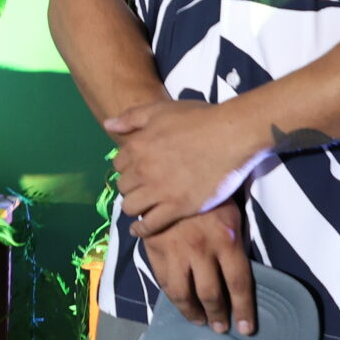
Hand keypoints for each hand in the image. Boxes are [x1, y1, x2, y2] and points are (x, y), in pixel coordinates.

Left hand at [107, 98, 256, 237]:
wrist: (231, 135)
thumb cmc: (199, 119)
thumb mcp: (161, 109)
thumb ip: (132, 117)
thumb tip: (108, 125)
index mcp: (137, 146)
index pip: (118, 164)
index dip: (127, 168)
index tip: (137, 171)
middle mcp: (143, 170)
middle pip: (123, 186)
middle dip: (131, 187)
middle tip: (143, 189)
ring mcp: (159, 190)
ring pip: (130, 207)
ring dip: (134, 207)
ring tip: (142, 207)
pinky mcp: (177, 207)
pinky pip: (149, 225)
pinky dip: (141, 230)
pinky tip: (140, 229)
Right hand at [142, 206, 258, 334]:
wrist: (171, 174)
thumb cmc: (210, 194)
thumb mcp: (231, 214)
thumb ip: (235, 243)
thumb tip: (240, 275)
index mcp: (226, 240)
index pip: (238, 284)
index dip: (243, 310)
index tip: (246, 329)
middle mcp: (201, 250)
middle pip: (211, 294)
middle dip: (218, 316)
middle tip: (221, 327)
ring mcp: (175, 251)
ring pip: (183, 294)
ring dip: (192, 312)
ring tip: (199, 320)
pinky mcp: (155, 249)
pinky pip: (164, 282)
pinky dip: (173, 297)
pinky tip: (180, 302)